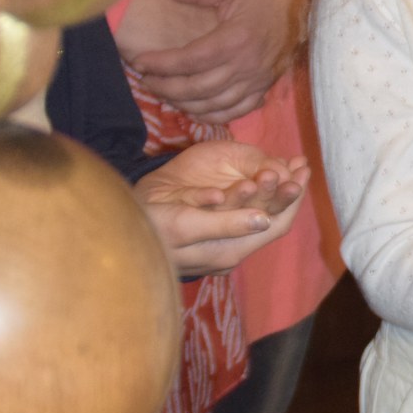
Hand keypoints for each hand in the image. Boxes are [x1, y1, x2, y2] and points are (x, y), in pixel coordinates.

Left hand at [126, 0, 308, 123]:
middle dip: (167, 88)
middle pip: (198, 88)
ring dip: (185, 104)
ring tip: (165, 95)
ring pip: (215, 104)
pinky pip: (237, 111)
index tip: (140, 62)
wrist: (302, 3)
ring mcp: (257, 80)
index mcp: (235, 38)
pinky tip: (195, 110)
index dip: (162, 64)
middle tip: (146, 82)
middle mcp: (246, 65)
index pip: (190, 59)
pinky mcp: (265, 87)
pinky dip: (214, 115)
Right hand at [135, 143, 308, 275]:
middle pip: (268, 215)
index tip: (304, 168)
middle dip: (284, 187)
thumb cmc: (145, 231)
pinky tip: (253, 174)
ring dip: (269, 185)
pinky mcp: (202, 228)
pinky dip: (247, 188)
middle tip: (299, 161)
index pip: (277, 223)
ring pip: (252, 209)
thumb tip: (264, 219)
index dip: (293, 197)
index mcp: (229, 250)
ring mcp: (215, 239)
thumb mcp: (185, 227)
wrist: (108, 235)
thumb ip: (226, 225)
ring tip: (284, 162)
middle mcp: (228, 248)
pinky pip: (233, 208)